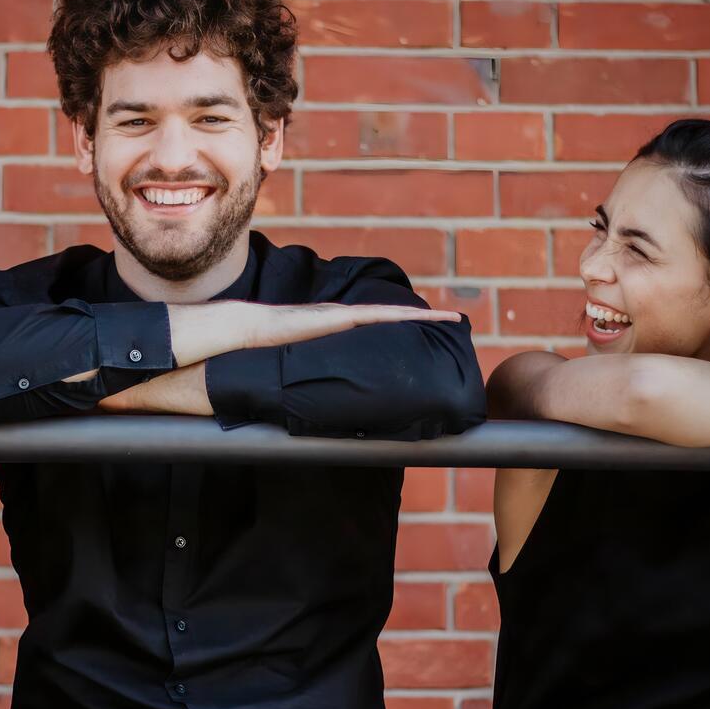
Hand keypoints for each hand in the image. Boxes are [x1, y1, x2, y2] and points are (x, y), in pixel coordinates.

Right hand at [242, 302, 460, 349]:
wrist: (253, 331)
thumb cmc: (272, 348)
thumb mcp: (304, 360)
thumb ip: (320, 370)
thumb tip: (328, 394)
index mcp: (340, 328)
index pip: (380, 324)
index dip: (406, 325)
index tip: (430, 328)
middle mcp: (347, 316)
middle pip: (394, 316)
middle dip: (425, 318)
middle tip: (455, 320)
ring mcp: (345, 314)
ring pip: (392, 314)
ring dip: (421, 317)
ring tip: (450, 318)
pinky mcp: (339, 317)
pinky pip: (377, 316)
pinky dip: (400, 317)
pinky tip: (419, 317)